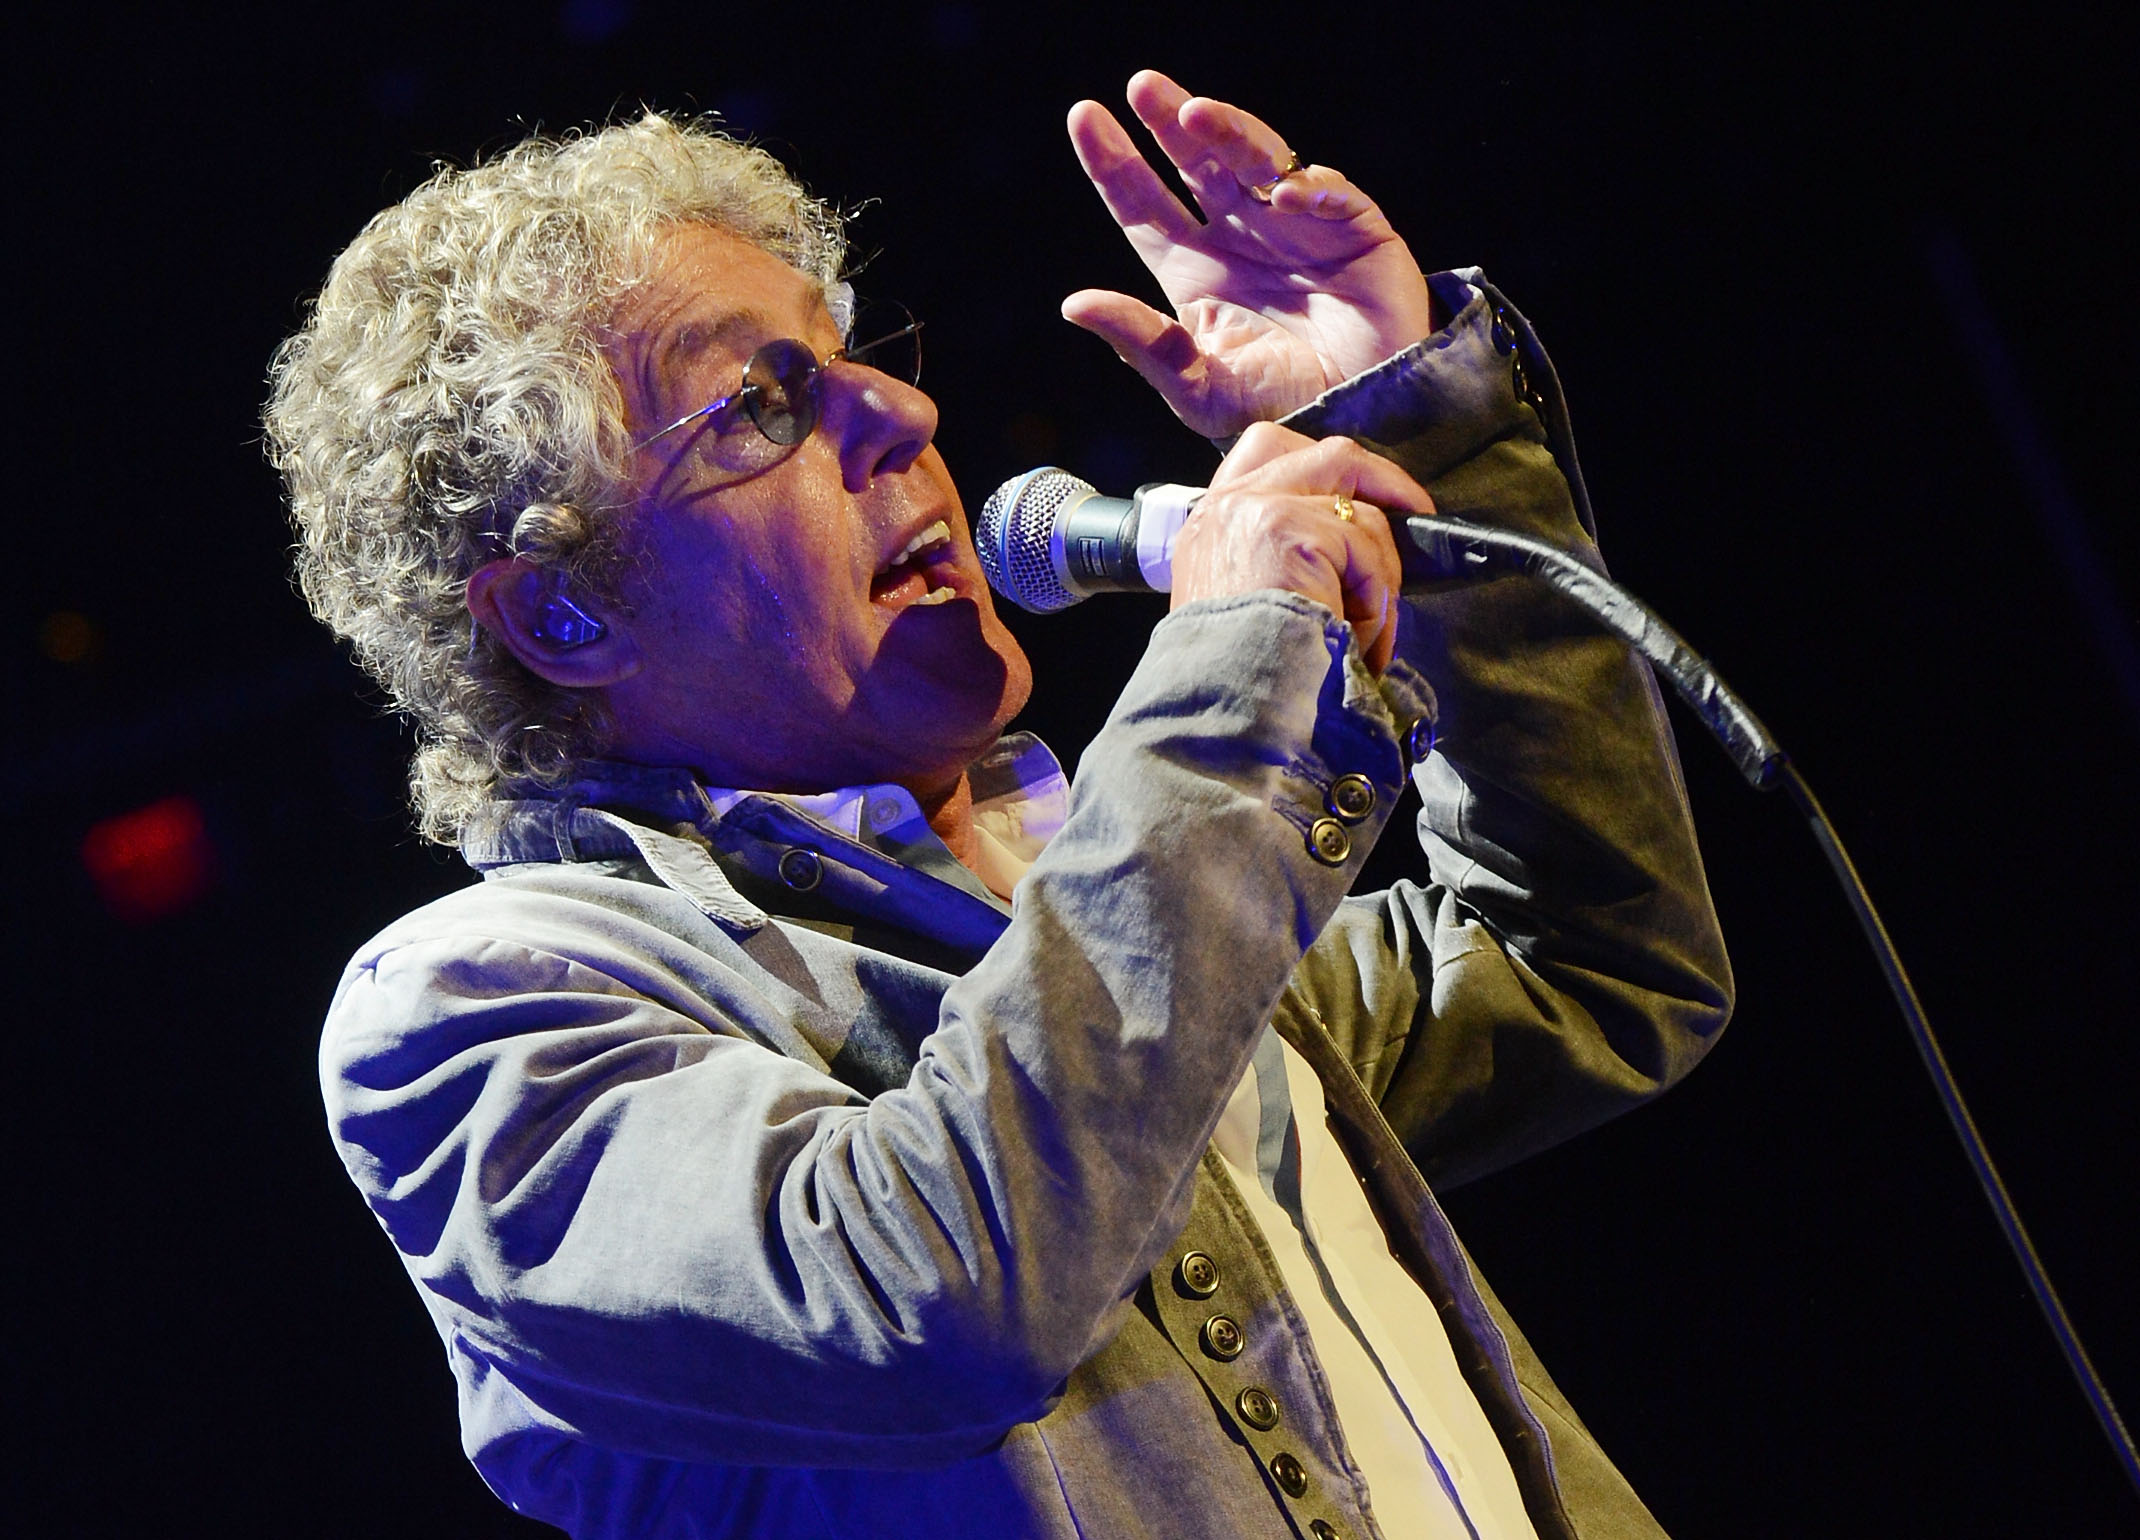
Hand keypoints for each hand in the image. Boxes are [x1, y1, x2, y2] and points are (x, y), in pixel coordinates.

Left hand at [1065, 70, 1435, 439]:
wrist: (1356, 423)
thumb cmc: (1274, 407)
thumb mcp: (1197, 387)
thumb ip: (1141, 344)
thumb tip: (1074, 304)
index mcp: (1194, 268)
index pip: (1142, 206)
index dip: (1114, 163)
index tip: (1086, 117)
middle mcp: (1239, 233)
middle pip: (1195, 163)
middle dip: (1168, 123)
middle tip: (1142, 87)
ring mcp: (1296, 223)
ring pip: (1257, 158)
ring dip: (1228, 132)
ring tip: (1194, 114)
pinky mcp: (1354, 227)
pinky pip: (1332, 193)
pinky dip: (1312, 188)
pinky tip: (1287, 196)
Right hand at [1172, 425, 1427, 674]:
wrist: (1222, 706)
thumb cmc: (1237, 677)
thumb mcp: (1243, 605)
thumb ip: (1277, 562)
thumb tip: (1348, 555)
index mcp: (1210, 524)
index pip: (1267, 453)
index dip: (1326, 465)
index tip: (1367, 496)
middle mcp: (1226, 506)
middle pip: (1327, 454)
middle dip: (1383, 480)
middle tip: (1415, 512)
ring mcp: (1256, 509)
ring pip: (1360, 512)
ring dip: (1379, 575)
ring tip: (1366, 634)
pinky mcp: (1289, 530)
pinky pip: (1365, 548)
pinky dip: (1375, 600)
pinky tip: (1358, 641)